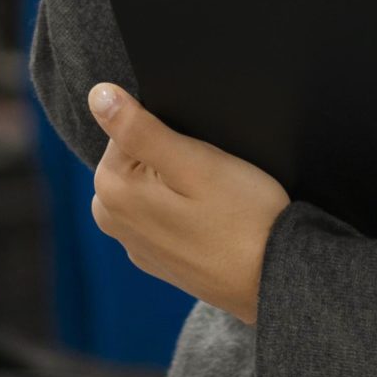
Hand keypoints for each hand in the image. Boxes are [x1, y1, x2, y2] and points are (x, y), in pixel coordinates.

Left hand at [86, 81, 290, 325]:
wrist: (278, 280)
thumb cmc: (243, 217)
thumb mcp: (194, 162)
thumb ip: (139, 128)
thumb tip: (98, 96)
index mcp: (111, 191)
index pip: (128, 128)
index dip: (169, 132)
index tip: (197, 157)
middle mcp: (112, 220)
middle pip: (134, 157)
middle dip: (169, 158)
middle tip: (208, 180)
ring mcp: (134, 244)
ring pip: (149, 184)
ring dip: (176, 183)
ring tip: (211, 202)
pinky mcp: (156, 259)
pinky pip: (161, 214)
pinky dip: (182, 210)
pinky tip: (210, 222)